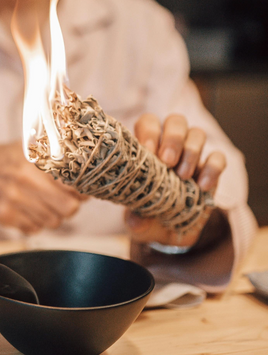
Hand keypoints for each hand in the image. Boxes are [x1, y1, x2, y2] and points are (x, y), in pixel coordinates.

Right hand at [0, 141, 85, 236]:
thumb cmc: (6, 158)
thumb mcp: (30, 147)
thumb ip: (57, 156)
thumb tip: (90, 172)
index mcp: (34, 159)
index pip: (72, 183)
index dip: (82, 190)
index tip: (82, 190)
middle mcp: (23, 179)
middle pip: (68, 209)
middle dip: (70, 206)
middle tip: (65, 199)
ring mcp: (12, 199)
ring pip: (53, 222)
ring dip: (53, 215)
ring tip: (44, 203)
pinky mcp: (3, 215)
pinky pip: (34, 229)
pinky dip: (36, 222)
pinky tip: (28, 209)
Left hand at [125, 113, 226, 248]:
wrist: (170, 233)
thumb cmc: (148, 217)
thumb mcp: (138, 222)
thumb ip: (135, 220)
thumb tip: (136, 220)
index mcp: (147, 149)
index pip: (148, 123)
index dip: (149, 131)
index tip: (148, 152)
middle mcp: (170, 146)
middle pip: (175, 121)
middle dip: (173, 137)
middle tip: (167, 161)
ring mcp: (192, 156)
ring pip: (197, 133)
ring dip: (191, 151)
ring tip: (183, 176)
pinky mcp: (211, 170)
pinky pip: (218, 157)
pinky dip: (213, 168)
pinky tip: (204, 186)